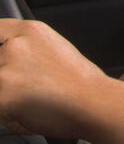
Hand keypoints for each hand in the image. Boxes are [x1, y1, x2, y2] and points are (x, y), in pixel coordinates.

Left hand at [0, 19, 105, 138]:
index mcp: (29, 30)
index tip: (2, 54)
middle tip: (25, 84)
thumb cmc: (80, 83)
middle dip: (5, 74)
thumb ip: (25, 47)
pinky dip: (7, 114)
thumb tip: (6, 56)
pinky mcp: (2, 96)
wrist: (94, 102)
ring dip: (6, 93)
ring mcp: (6, 70)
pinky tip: (28, 112)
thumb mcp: (52, 48)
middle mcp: (15, 45)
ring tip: (29, 101)